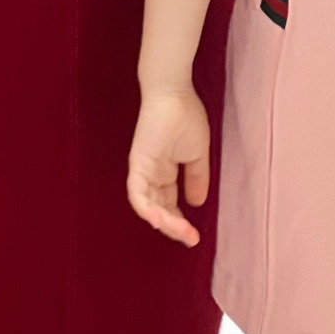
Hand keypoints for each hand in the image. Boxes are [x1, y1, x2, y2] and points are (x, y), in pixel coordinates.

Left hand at [127, 86, 209, 246]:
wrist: (175, 94)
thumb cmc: (186, 117)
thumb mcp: (197, 155)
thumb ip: (196, 178)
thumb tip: (197, 203)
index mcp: (165, 172)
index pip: (170, 204)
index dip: (181, 222)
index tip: (196, 236)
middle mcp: (151, 176)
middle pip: (159, 210)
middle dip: (175, 227)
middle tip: (191, 239)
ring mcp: (142, 171)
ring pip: (148, 207)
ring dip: (164, 222)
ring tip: (181, 232)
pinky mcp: (137, 165)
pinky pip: (137, 194)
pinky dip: (146, 209)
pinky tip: (160, 220)